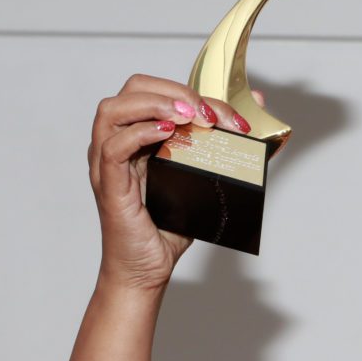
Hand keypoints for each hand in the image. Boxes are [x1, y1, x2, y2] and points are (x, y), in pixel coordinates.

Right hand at [88, 74, 256, 293]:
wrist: (147, 270)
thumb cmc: (168, 229)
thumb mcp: (203, 181)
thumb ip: (223, 150)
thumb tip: (254, 121)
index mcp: (137, 137)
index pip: (156, 92)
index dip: (192, 91)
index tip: (227, 115)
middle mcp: (117, 143)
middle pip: (132, 89)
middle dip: (174, 90)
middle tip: (205, 112)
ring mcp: (107, 163)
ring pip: (114, 110)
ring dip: (153, 103)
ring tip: (185, 115)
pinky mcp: (108, 184)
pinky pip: (113, 146)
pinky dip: (140, 132)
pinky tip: (166, 132)